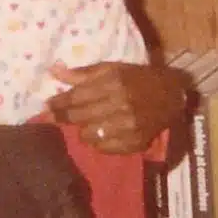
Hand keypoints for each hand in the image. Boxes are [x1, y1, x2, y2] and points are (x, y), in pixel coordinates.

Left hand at [47, 60, 189, 154]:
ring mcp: (129, 127)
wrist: (170, 95)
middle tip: (52, 116)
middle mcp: (120, 106)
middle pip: (80, 117)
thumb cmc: (137, 78)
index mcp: (114, 84)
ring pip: (89, 135)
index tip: (46, 104)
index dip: (59, 102)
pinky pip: (104, 148)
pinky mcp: (135, 143)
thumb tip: (54, 71)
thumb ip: (83, 73)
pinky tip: (98, 133)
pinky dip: (97, 142)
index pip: (77, 97)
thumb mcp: (112, 68)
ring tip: (83, 122)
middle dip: (62, 117)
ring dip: (82, 129)